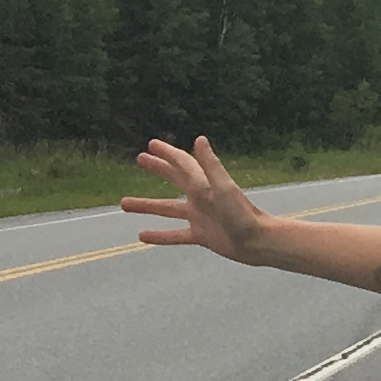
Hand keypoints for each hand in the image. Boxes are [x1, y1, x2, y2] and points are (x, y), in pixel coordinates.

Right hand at [123, 137, 274, 261]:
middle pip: (175, 179)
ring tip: (123, 203)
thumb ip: (210, 165)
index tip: (151, 144)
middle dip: (158, 168)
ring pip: (167, 209)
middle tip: (140, 158)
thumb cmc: (243, 214)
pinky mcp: (201, 236)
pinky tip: (142, 236)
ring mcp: (200, 217)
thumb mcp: (224, 188)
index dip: (167, 153)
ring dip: (147, 205)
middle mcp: (200, 198)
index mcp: (204, 185)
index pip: (182, 163)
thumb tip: (199, 139)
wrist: (258, 242)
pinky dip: (159, 235)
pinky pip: (175, 235)